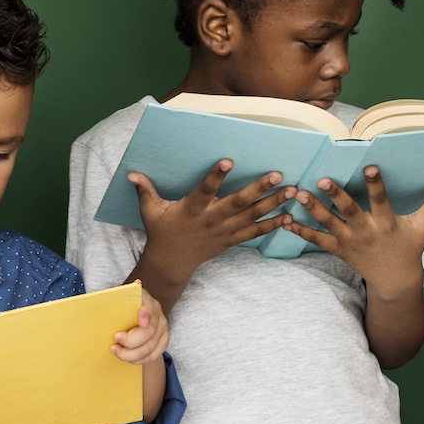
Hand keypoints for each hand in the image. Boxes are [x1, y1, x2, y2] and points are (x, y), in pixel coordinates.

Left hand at [112, 292, 168, 365]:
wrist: (131, 312)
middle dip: (129, 342)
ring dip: (129, 354)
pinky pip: (152, 356)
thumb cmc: (119, 308)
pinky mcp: (163, 341)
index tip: (141, 321)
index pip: (148, 306)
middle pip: (148, 332)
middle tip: (114, 341)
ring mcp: (162, 328)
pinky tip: (127, 356)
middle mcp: (157, 313)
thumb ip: (109, 304)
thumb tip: (97, 311)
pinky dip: (137, 359)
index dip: (146, 314)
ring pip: (149, 349)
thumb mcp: (114, 302)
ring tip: (116, 350)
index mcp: (144, 299)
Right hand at [131, 161, 289, 283]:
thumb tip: (131, 173)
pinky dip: (272, 226)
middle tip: (278, 175)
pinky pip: (254, 233)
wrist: (171, 263)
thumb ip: (144, 190)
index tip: (228, 160)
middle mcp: (210, 220)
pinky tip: (288, 217)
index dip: (215, 176)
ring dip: (273, 204)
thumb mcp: (151, 211)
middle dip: (259, 189)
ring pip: (251, 217)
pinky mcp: (231, 240)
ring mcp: (223, 232)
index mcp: (192, 210)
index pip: (205, 190)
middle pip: (237, 203)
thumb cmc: (161, 232)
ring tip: (293, 192)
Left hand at [277, 168, 423, 292]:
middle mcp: (366, 232)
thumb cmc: (409, 248)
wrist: (394, 280)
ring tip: (298, 194)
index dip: (376, 183)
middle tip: (322, 179)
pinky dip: (300, 230)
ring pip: (328, 224)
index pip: (381, 200)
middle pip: (349, 211)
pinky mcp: (338, 249)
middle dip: (335, 195)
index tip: (369, 167)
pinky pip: (316, 240)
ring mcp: (350, 242)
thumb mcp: (423, 225)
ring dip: (312, 209)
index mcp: (386, 223)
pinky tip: (283, 220)